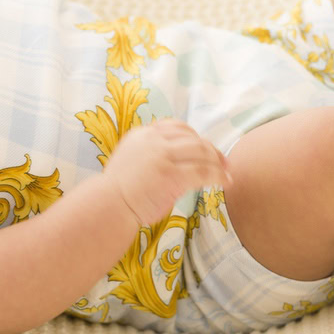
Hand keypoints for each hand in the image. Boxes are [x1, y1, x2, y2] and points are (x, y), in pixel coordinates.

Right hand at [102, 117, 231, 226]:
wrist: (107, 206)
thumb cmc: (117, 192)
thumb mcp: (131, 161)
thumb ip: (151, 155)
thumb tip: (176, 161)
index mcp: (142, 134)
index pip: (176, 127)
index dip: (194, 136)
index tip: (204, 148)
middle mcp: (153, 140)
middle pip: (192, 138)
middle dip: (211, 150)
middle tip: (223, 162)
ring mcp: (163, 156)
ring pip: (201, 152)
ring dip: (218, 162)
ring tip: (226, 172)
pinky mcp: (172, 175)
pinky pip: (203, 172)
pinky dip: (218, 176)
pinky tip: (226, 182)